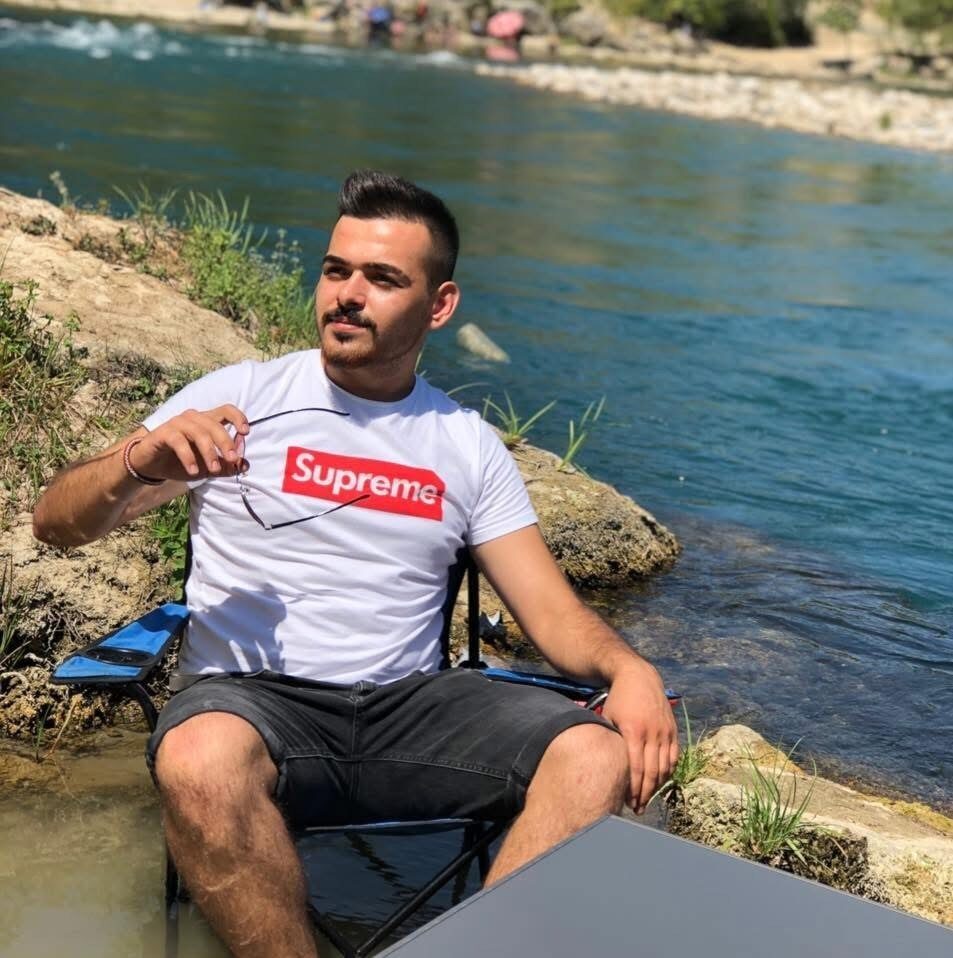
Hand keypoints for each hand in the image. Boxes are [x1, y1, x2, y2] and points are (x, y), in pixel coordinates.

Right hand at [128, 405, 249, 481]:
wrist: (151, 466)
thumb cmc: (181, 462)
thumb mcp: (207, 467)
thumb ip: (226, 466)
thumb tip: (244, 465)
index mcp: (207, 421)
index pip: (226, 411)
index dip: (238, 418)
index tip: (245, 433)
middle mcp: (193, 418)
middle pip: (214, 424)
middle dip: (226, 442)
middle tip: (232, 459)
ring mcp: (178, 423)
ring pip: (199, 432)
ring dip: (209, 452)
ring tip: (213, 470)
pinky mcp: (163, 433)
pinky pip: (179, 442)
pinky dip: (189, 457)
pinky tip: (193, 471)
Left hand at [600, 660, 678, 813]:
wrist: (638, 677)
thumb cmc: (618, 699)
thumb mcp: (609, 717)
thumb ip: (612, 741)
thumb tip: (608, 766)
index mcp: (633, 731)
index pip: (635, 768)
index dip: (633, 789)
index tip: (628, 803)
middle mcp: (652, 733)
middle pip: (651, 772)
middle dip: (644, 794)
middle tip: (637, 808)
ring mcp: (665, 732)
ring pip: (664, 768)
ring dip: (656, 787)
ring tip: (647, 800)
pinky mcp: (672, 730)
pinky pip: (673, 757)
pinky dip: (667, 773)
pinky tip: (659, 782)